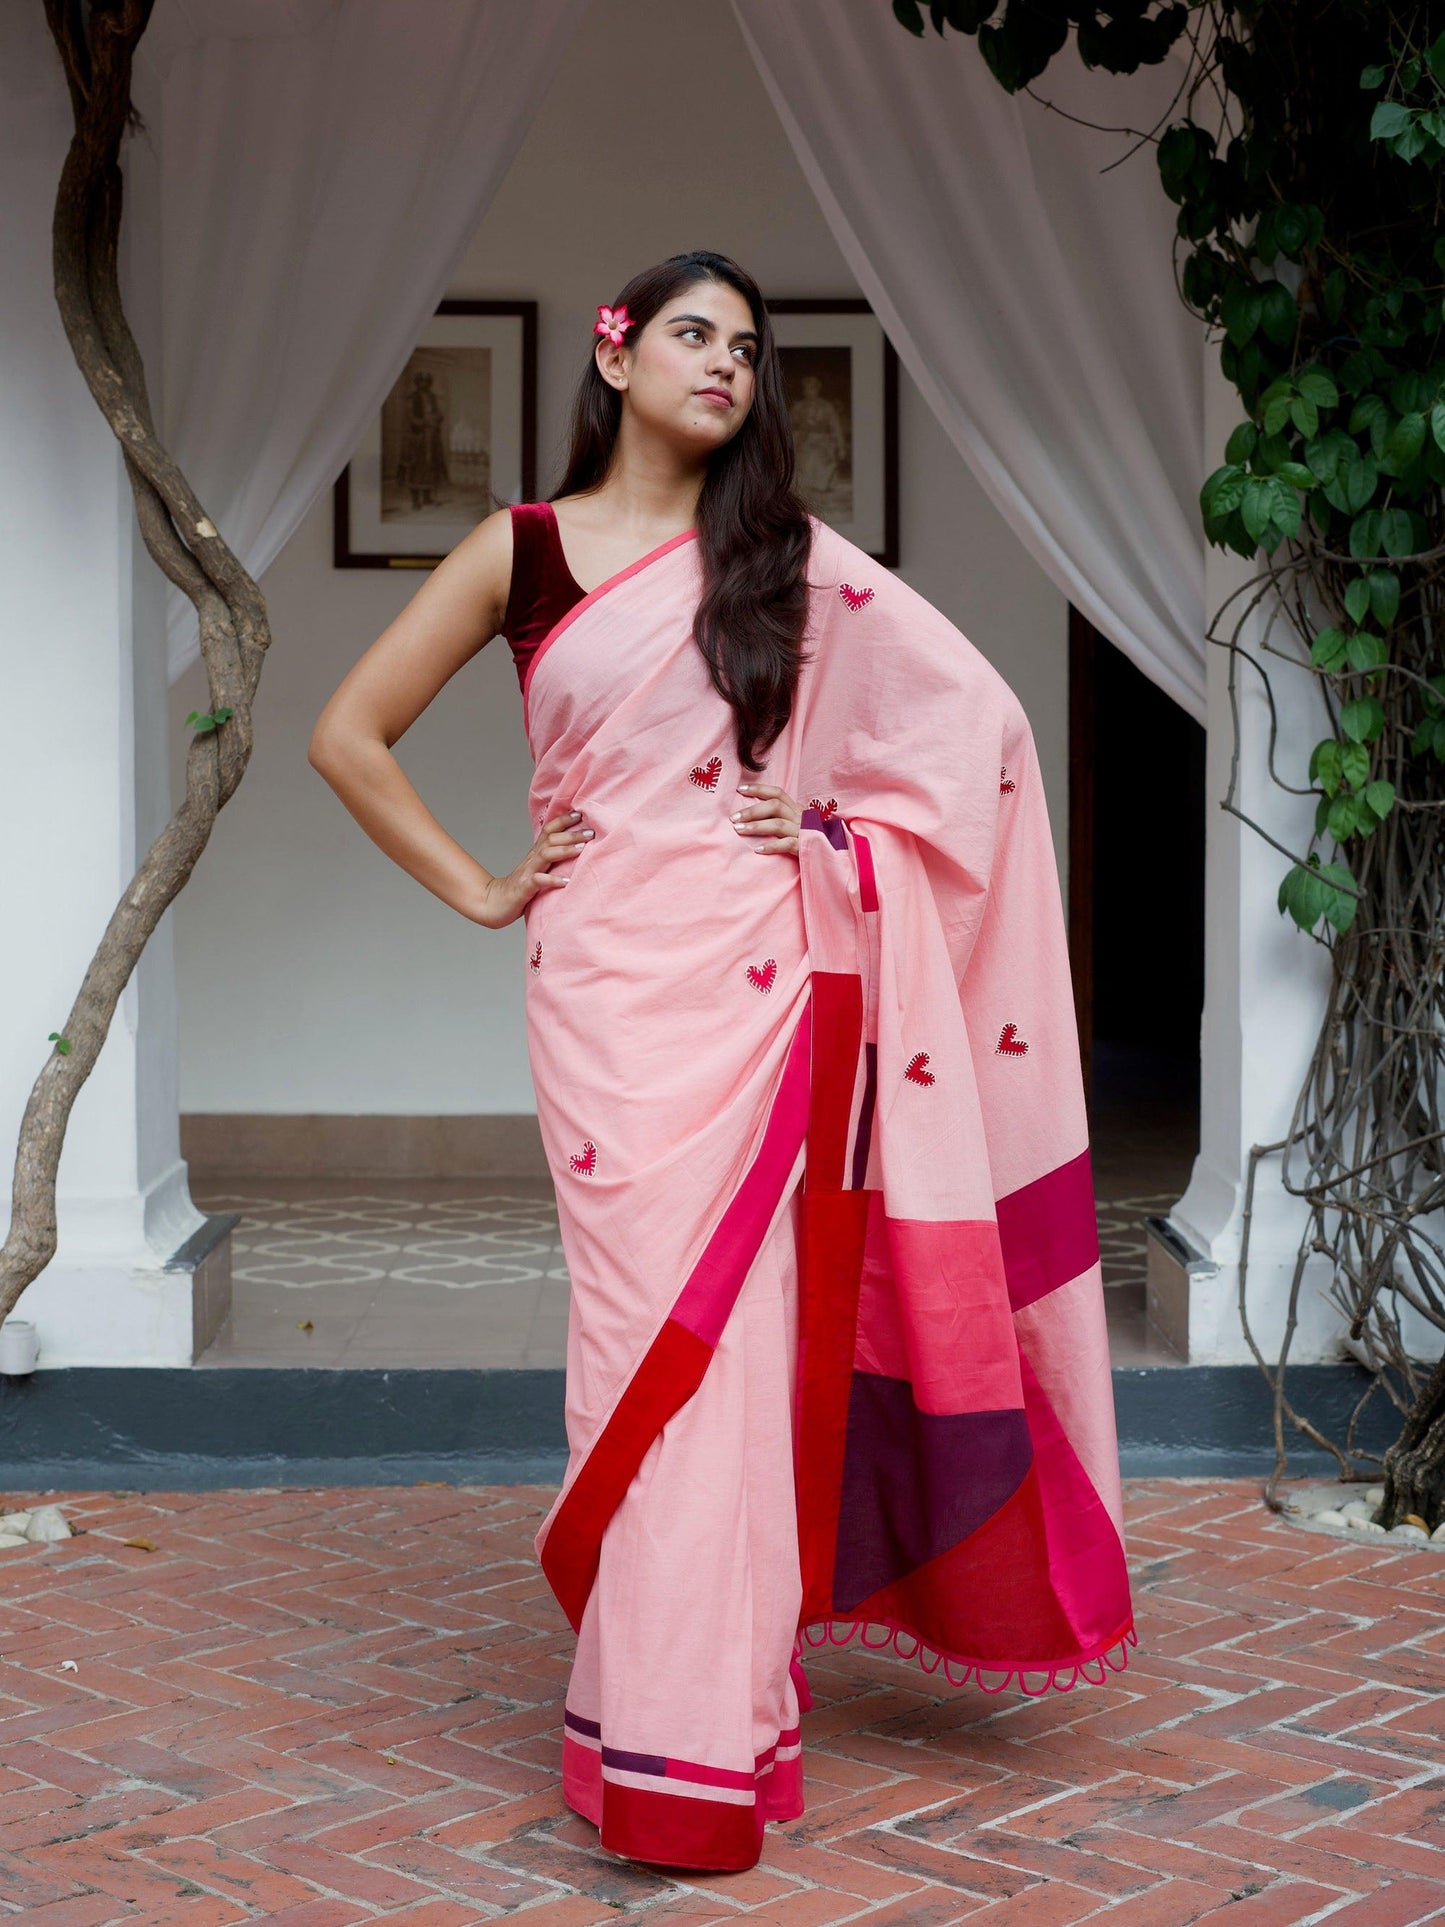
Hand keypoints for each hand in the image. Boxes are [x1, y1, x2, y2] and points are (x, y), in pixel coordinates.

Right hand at [470, 807, 592, 926]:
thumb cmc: (520, 888)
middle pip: (551, 839)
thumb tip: (574, 851)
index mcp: (536, 853)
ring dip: (564, 850)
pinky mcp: (524, 888)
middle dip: (571, 834)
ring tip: (582, 849)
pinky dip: (552, 880)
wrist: (494, 903)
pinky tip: (566, 882)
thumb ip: (551, 860)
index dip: (563, 820)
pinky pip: (538, 881)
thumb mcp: (537, 869)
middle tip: (591, 832)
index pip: (549, 830)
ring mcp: (527, 872)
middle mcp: (532, 859)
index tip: (581, 814)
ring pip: (546, 855)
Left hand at [730, 782, 801, 855]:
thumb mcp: (794, 824)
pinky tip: (757, 849)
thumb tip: (749, 814)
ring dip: (756, 826)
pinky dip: (771, 846)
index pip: (777, 793)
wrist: (830, 856)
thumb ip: (778, 817)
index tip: (739, 789)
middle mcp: (800, 817)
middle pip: (775, 806)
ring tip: (739, 830)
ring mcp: (803, 832)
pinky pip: (787, 844)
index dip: (758, 789)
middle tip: (734, 818)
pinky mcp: (805, 847)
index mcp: (796, 809)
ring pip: (778, 824)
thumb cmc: (805, 840)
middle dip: (752, 810)